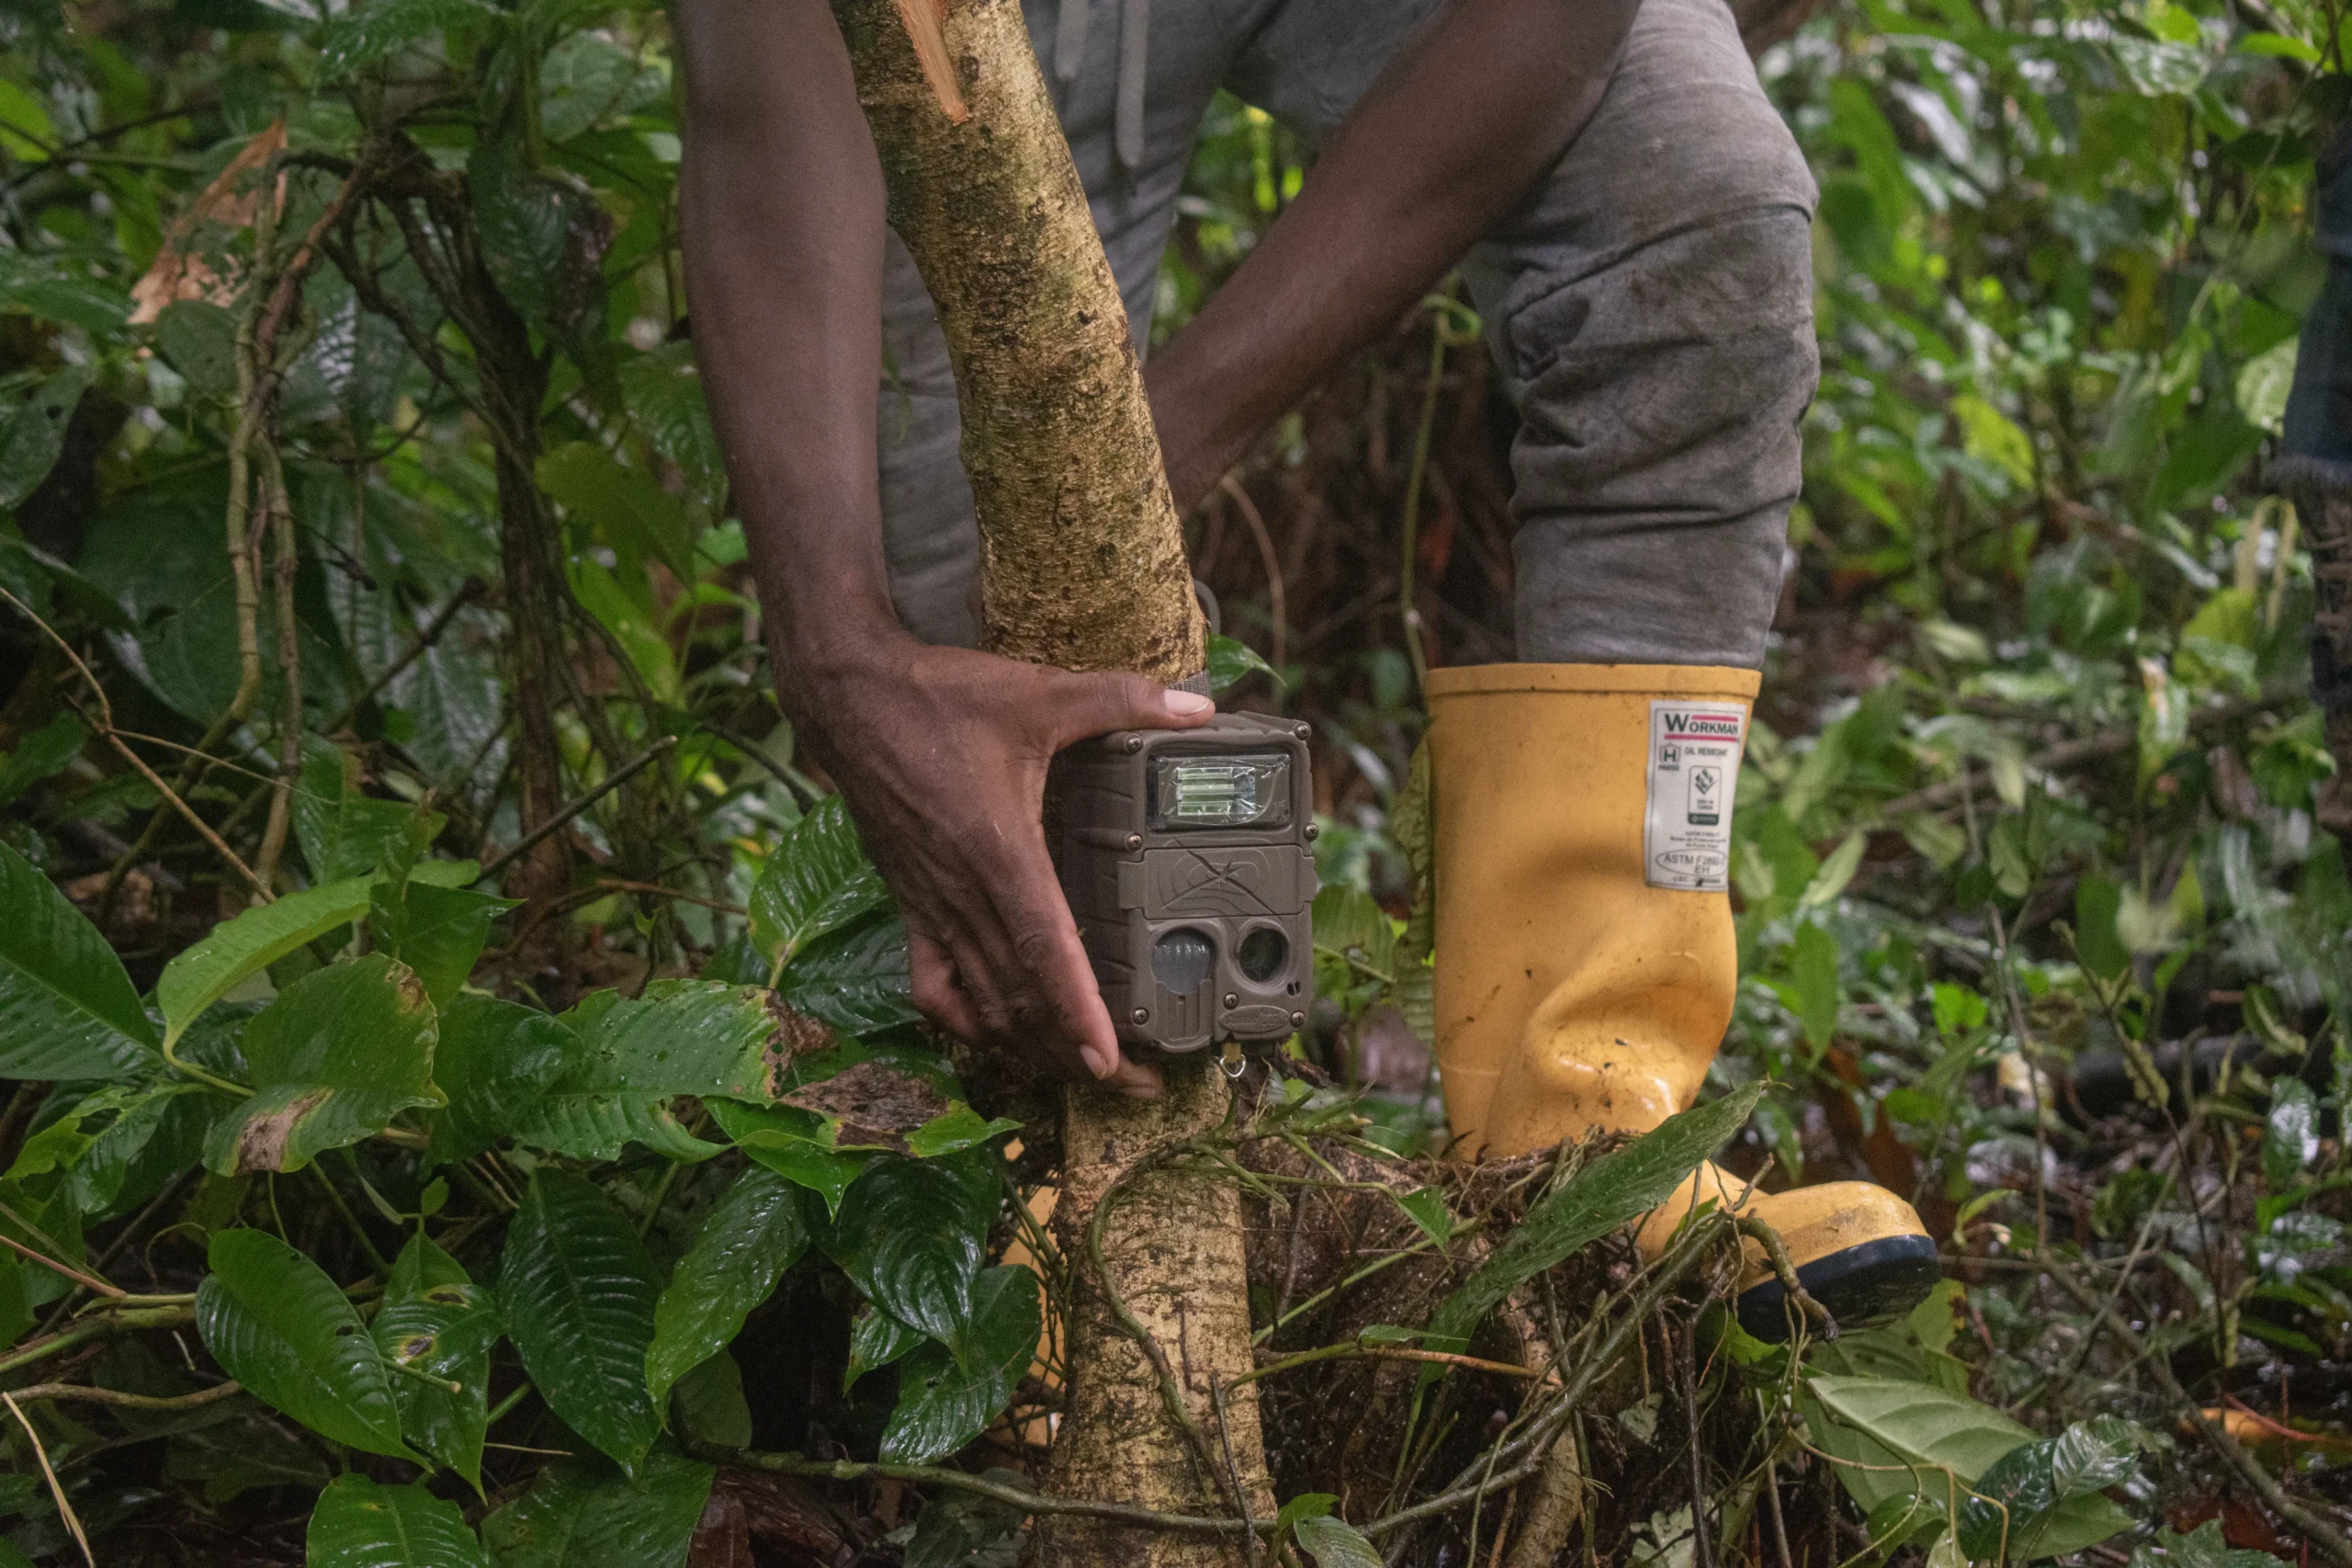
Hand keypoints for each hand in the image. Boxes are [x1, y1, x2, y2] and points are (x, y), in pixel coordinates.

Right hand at [783, 635, 1212, 1094]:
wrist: (846, 698)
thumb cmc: (937, 697)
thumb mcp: (1039, 693)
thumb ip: (1121, 700)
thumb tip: (1199, 707)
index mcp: (996, 849)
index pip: (1043, 948)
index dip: (1076, 1010)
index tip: (1108, 1060)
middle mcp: (960, 891)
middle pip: (1019, 996)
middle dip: (1074, 1050)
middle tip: (1135, 1084)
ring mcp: (931, 905)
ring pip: (981, 1000)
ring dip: (1030, 1046)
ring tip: (1081, 1073)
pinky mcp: (909, 904)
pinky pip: (932, 983)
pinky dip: (966, 1019)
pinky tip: (997, 1033)